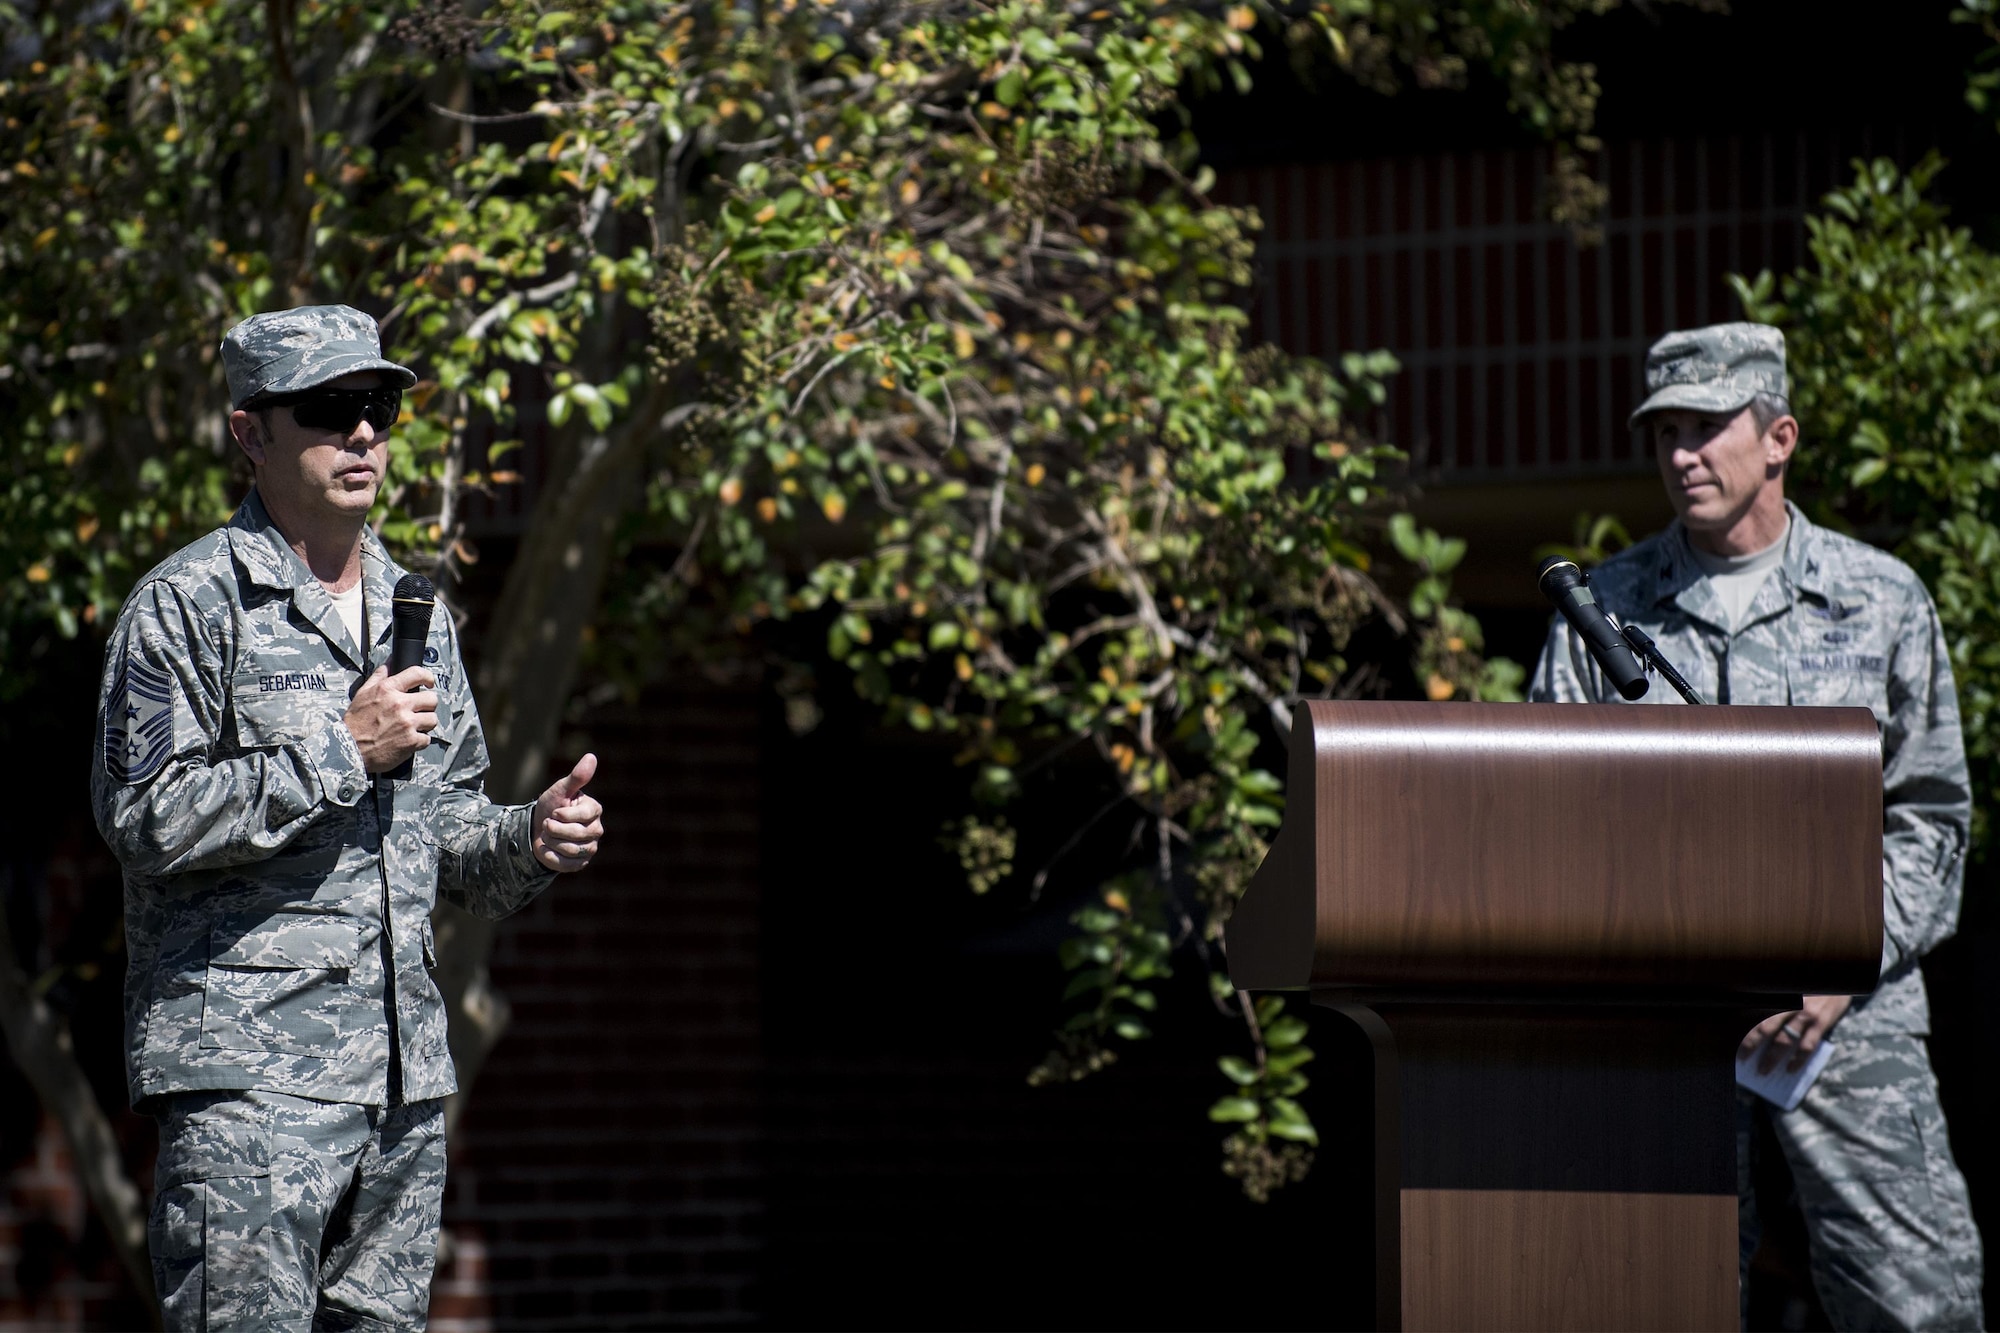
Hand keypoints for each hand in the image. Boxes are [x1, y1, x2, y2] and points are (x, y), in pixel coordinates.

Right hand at [343, 665, 437, 773]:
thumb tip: (391, 661)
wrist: (348, 749)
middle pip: (432, 699)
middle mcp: (400, 704)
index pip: (417, 674)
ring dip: (425, 724)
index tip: (429, 683)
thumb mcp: (363, 694)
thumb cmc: (355, 722)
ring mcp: (407, 723)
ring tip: (413, 727)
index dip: (428, 677)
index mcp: (387, 690)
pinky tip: (408, 740)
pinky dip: (420, 741)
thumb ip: (379, 676)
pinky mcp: (411, 741)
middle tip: (419, 710)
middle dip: (427, 705)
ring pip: (433, 719)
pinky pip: (427, 739)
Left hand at [532, 753, 602, 872]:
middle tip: (547, 824)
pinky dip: (550, 856)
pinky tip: (547, 848)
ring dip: (551, 842)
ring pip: (570, 850)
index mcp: (594, 810)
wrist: (537, 829)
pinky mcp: (580, 863)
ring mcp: (590, 848)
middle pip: (576, 834)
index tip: (554, 812)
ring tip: (548, 835)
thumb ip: (577, 777)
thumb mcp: (560, 790)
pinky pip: (566, 864)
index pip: (582, 816)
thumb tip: (591, 756)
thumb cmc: (551, 806)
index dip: (562, 815)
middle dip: (554, 829)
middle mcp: (596, 830)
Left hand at [1740, 994, 1852, 1074]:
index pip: (1754, 1012)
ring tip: (1763, 1070)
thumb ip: (1775, 999)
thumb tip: (1754, 1022)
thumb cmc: (1809, 983)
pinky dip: (1797, 1060)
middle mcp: (1789, 1003)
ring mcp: (1806, 1013)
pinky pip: (1807, 1046)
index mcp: (1778, 993)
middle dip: (1752, 1044)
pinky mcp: (1821, 1022)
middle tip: (1743, 1058)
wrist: (1840, 976)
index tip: (1734, 1039)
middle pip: (1765, 1027)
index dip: (1743, 1027)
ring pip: (1784, 1039)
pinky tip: (1790, 1069)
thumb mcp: (1790, 985)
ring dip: (1772, 1057)